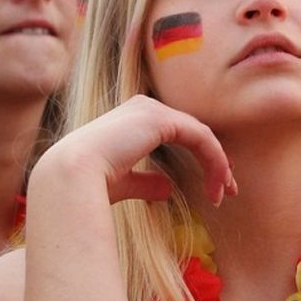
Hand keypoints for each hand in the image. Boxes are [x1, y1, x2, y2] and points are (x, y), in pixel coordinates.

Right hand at [40, 95, 236, 204]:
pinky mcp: (161, 119)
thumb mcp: (124, 183)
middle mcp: (142, 108)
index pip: (178, 134)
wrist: (71, 177)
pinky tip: (219, 184)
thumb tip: (167, 189)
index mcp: (131, 120)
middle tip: (229, 189)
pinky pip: (200, 138)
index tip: (214, 187)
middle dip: (215, 161)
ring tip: (226, 193)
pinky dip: (215, 161)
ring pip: (200, 135)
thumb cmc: (89, 185)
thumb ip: (146, 182)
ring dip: (218, 165)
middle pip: (192, 133)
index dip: (200, 159)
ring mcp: (151, 110)